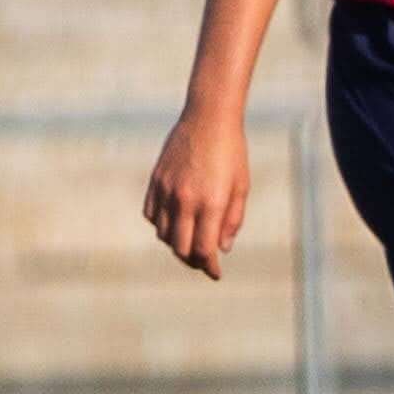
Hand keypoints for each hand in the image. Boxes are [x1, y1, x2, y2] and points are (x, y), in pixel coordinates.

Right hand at [143, 107, 250, 280]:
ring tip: (190, 244)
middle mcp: (184, 200)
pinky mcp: (154, 182)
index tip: (215, 274)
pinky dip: (162, 226)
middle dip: (192, 261)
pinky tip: (174, 225)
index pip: (204, 249)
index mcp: (211, 203)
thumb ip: (232, 220)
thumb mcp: (241, 186)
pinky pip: (152, 215)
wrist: (208, 119)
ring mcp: (166, 191)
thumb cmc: (232, 153)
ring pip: (163, 234)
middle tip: (203, 263)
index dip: (209, 266)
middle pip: (180, 248)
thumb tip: (222, 249)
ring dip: (177, 244)